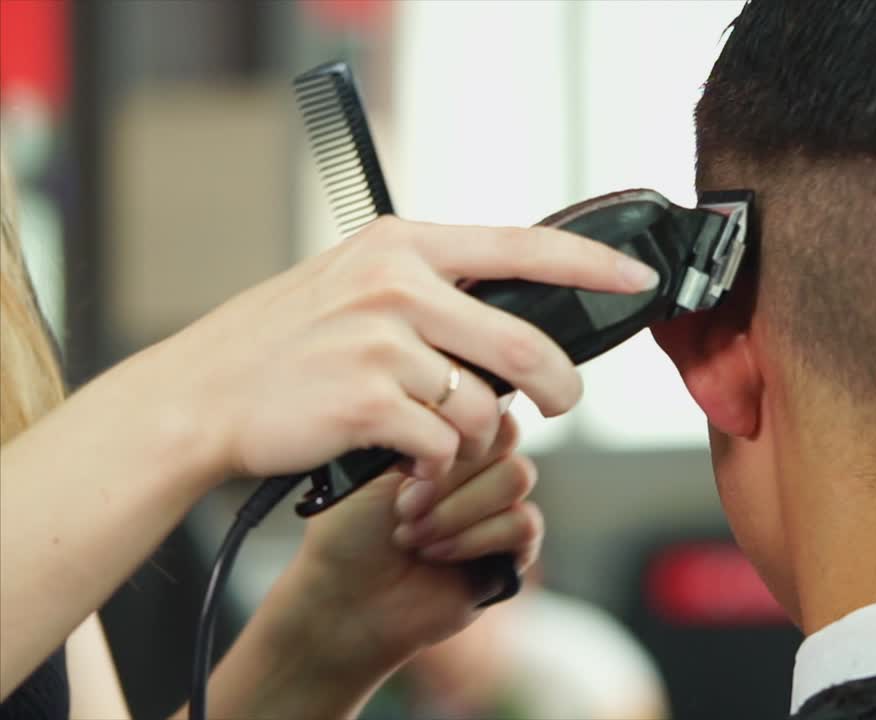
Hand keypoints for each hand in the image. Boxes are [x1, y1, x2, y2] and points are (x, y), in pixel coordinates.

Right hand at [142, 216, 656, 483]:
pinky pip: (443, 444)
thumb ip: (434, 290)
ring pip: (484, 406)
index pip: (523, 245)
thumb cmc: (285, 345)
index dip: (592, 263)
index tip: (637, 277)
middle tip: (562, 404)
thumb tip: (517, 319)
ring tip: (430, 434)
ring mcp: (382, 341)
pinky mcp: (369, 400)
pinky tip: (400, 455)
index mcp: (403, 244)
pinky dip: (433, 462)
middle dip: (558, 387)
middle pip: (524, 343)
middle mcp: (397, 283)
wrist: (203, 397)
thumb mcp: (357, 286)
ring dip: (471, 435)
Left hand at [282, 413, 540, 675]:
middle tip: (403, 507)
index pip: (482, 400)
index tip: (408, 461)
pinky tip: (438, 553)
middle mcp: (479, 465)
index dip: (451, 429)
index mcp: (448, 436)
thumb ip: (425, 430)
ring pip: (517, 476)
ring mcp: (499, 505)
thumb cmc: (350, 532)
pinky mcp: (514, 549)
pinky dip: (477, 537)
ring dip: (459, 508)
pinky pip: (524, 523)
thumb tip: (466, 408)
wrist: (346, 598)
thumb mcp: (375, 466)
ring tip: (414, 534)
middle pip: (506, 435)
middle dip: (450, 474)